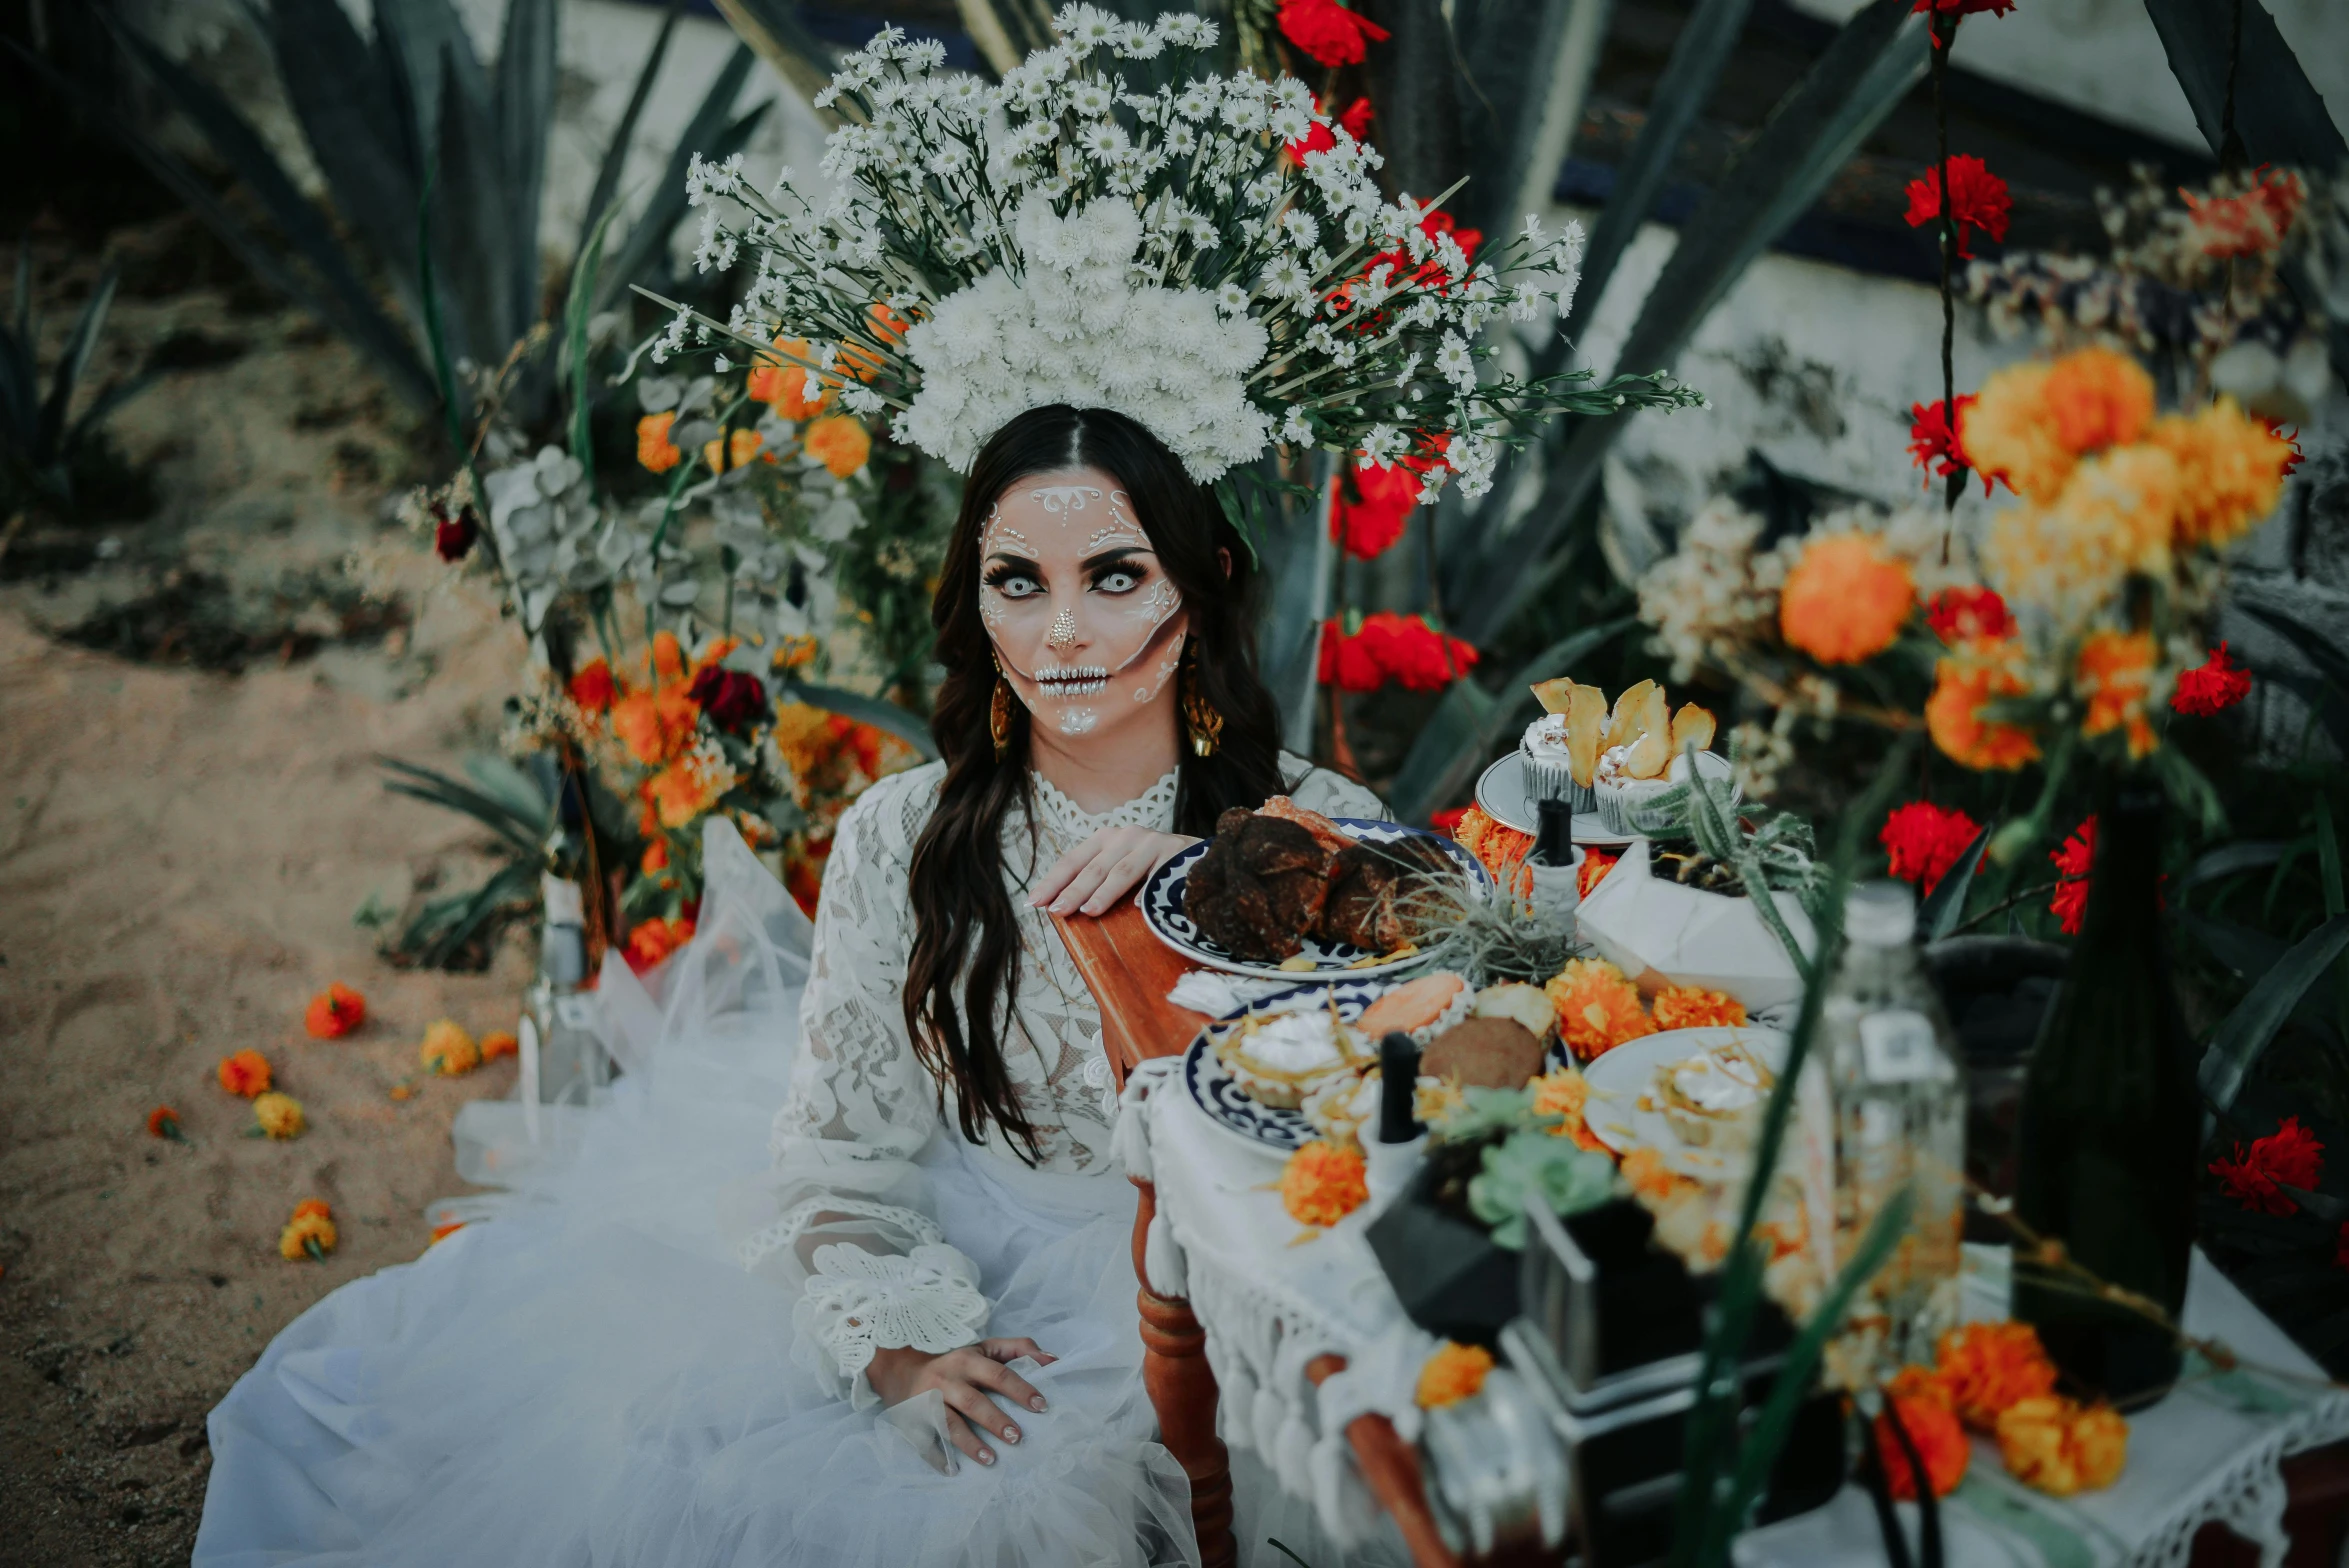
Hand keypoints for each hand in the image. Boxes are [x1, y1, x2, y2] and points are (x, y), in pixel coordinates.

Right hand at [865, 1338, 1055, 1466]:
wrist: (900, 1369)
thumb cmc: (954, 1363)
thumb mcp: (983, 1348)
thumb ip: (1018, 1349)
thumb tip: (1053, 1360)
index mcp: (967, 1360)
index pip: (998, 1375)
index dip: (1020, 1390)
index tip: (1041, 1406)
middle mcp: (947, 1379)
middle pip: (973, 1402)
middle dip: (996, 1421)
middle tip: (1018, 1437)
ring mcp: (928, 1401)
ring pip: (949, 1424)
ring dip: (970, 1443)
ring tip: (991, 1460)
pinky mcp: (913, 1420)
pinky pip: (925, 1441)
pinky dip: (938, 1457)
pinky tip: (953, 1470)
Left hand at [1031, 827, 1197, 915]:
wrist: (1198, 857)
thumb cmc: (1151, 869)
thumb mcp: (1121, 868)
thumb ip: (1098, 882)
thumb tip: (1065, 910)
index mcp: (1106, 840)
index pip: (1072, 860)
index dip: (1053, 881)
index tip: (1035, 903)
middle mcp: (1126, 836)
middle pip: (1094, 867)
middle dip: (1073, 890)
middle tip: (1057, 911)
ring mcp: (1152, 843)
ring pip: (1122, 871)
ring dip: (1103, 892)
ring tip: (1088, 911)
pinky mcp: (1175, 853)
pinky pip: (1157, 876)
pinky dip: (1146, 891)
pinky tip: (1138, 907)